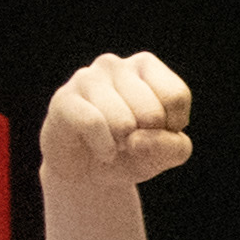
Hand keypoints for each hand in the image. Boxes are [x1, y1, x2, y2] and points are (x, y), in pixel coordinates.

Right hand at [41, 52, 194, 191]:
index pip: (176, 96)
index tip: (157, 129)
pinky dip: (105, 148)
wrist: (89, 174)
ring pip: (123, 122)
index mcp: (145, 66)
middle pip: (152, 113)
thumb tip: (137, 139)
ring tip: (113, 141)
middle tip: (129, 138)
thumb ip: (174, 146)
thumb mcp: (169, 153)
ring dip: (123, 144)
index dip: (172, 127)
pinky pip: (94, 125)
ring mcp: (85, 79)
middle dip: (145, 138)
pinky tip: (102, 151)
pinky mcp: (63, 100)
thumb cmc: (134, 152)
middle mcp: (113, 64)